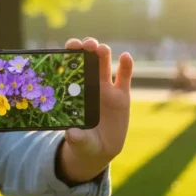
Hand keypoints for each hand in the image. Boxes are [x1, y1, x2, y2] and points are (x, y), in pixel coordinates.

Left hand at [59, 37, 133, 182]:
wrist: (101, 149)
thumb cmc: (83, 142)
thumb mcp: (79, 143)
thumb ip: (76, 138)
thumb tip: (72, 133)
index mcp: (73, 91)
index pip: (69, 66)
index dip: (69, 53)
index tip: (69, 47)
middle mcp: (89, 85)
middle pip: (87, 59)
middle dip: (86, 48)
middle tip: (85, 45)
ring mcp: (106, 89)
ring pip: (104, 63)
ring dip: (102, 52)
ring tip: (101, 49)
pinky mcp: (122, 95)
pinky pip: (125, 76)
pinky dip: (126, 65)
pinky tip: (125, 57)